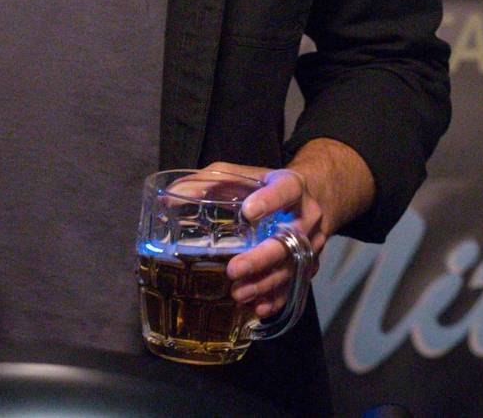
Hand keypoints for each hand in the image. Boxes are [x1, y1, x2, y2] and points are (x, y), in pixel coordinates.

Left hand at [203, 161, 322, 319]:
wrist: (313, 197)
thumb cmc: (265, 186)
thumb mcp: (242, 175)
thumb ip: (210, 182)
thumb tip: (169, 197)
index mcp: (292, 185)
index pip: (285, 190)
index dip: (270, 201)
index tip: (249, 211)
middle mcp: (307, 216)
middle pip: (289, 239)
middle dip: (261, 258)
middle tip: (234, 269)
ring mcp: (312, 243)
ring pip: (292, 267)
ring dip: (265, 283)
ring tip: (238, 292)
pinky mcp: (311, 264)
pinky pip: (298, 285)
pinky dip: (278, 299)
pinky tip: (259, 307)